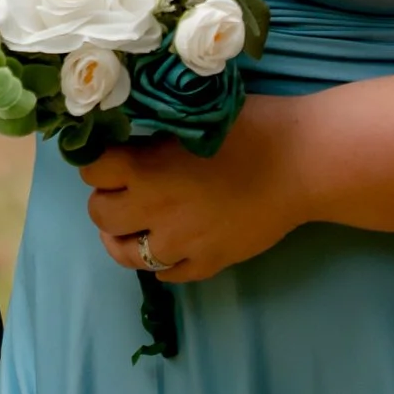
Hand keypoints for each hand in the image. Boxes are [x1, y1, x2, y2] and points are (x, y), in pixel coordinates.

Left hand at [78, 97, 312, 283]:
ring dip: (123, 238)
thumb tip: (127, 140)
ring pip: (126, 254)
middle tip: (121, 190)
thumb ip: (155, 136)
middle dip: (104, 200)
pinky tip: (169, 245)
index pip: (92, 171)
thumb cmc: (251, 126)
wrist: (300, 162)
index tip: (107, 158)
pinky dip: (161, 262)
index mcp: (147, 167)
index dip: (97, 163)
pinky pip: (167, 275)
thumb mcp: (190, 118)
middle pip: (100, 216)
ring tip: (133, 225)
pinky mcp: (208, 264)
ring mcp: (181, 243)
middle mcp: (156, 209)